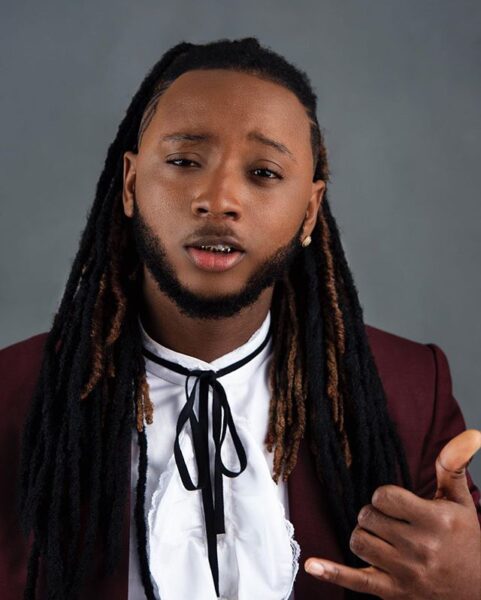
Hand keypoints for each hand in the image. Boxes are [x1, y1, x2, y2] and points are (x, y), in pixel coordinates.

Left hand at [305, 429, 480, 598]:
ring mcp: (406, 573)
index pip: (384, 496)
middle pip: (367, 517)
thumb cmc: (464, 540)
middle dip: (373, 515)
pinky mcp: (393, 592)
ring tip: (381, 538)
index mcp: (436, 521)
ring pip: (359, 542)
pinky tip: (312, 566)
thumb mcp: (460, 501)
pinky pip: (356, 582)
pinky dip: (332, 573)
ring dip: (364, 536)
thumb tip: (471, 433)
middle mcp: (420, 548)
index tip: (395, 503)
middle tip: (390, 521)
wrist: (477, 591)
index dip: (384, 496)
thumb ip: (453, 465)